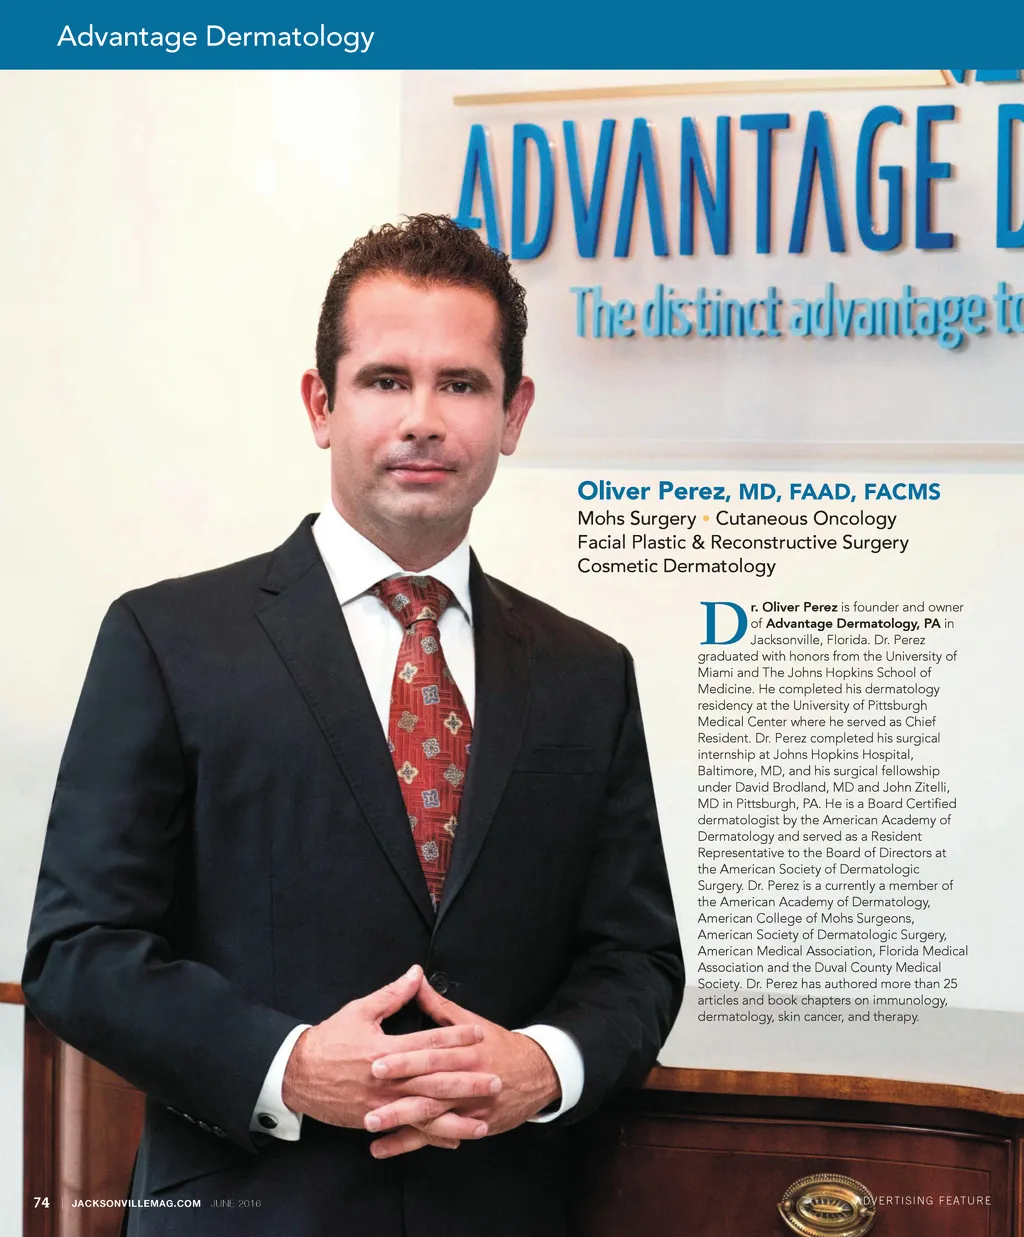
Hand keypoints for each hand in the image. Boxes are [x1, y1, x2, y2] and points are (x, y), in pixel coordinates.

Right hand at [281, 964, 499, 1147]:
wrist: (296, 1075)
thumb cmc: (329, 1040)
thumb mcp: (359, 1010)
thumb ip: (392, 994)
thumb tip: (416, 973)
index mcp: (385, 1050)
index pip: (428, 1044)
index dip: (455, 1038)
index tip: (479, 1034)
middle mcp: (387, 1080)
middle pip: (434, 1082)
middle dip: (467, 1082)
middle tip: (496, 1079)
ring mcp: (382, 1105)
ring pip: (426, 1113)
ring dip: (457, 1118)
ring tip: (484, 1119)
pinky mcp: (376, 1120)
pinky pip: (409, 1131)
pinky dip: (432, 1137)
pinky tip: (454, 1140)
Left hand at [364, 976, 560, 1156]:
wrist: (536, 1073)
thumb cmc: (499, 1045)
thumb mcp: (472, 1021)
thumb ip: (440, 1007)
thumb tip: (416, 979)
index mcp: (465, 1052)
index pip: (430, 1055)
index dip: (404, 1060)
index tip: (376, 1062)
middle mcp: (466, 1081)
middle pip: (429, 1089)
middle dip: (397, 1096)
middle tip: (368, 1100)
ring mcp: (468, 1107)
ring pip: (430, 1118)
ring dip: (400, 1123)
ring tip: (371, 1125)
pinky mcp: (469, 1126)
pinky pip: (436, 1136)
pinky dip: (410, 1144)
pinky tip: (383, 1148)